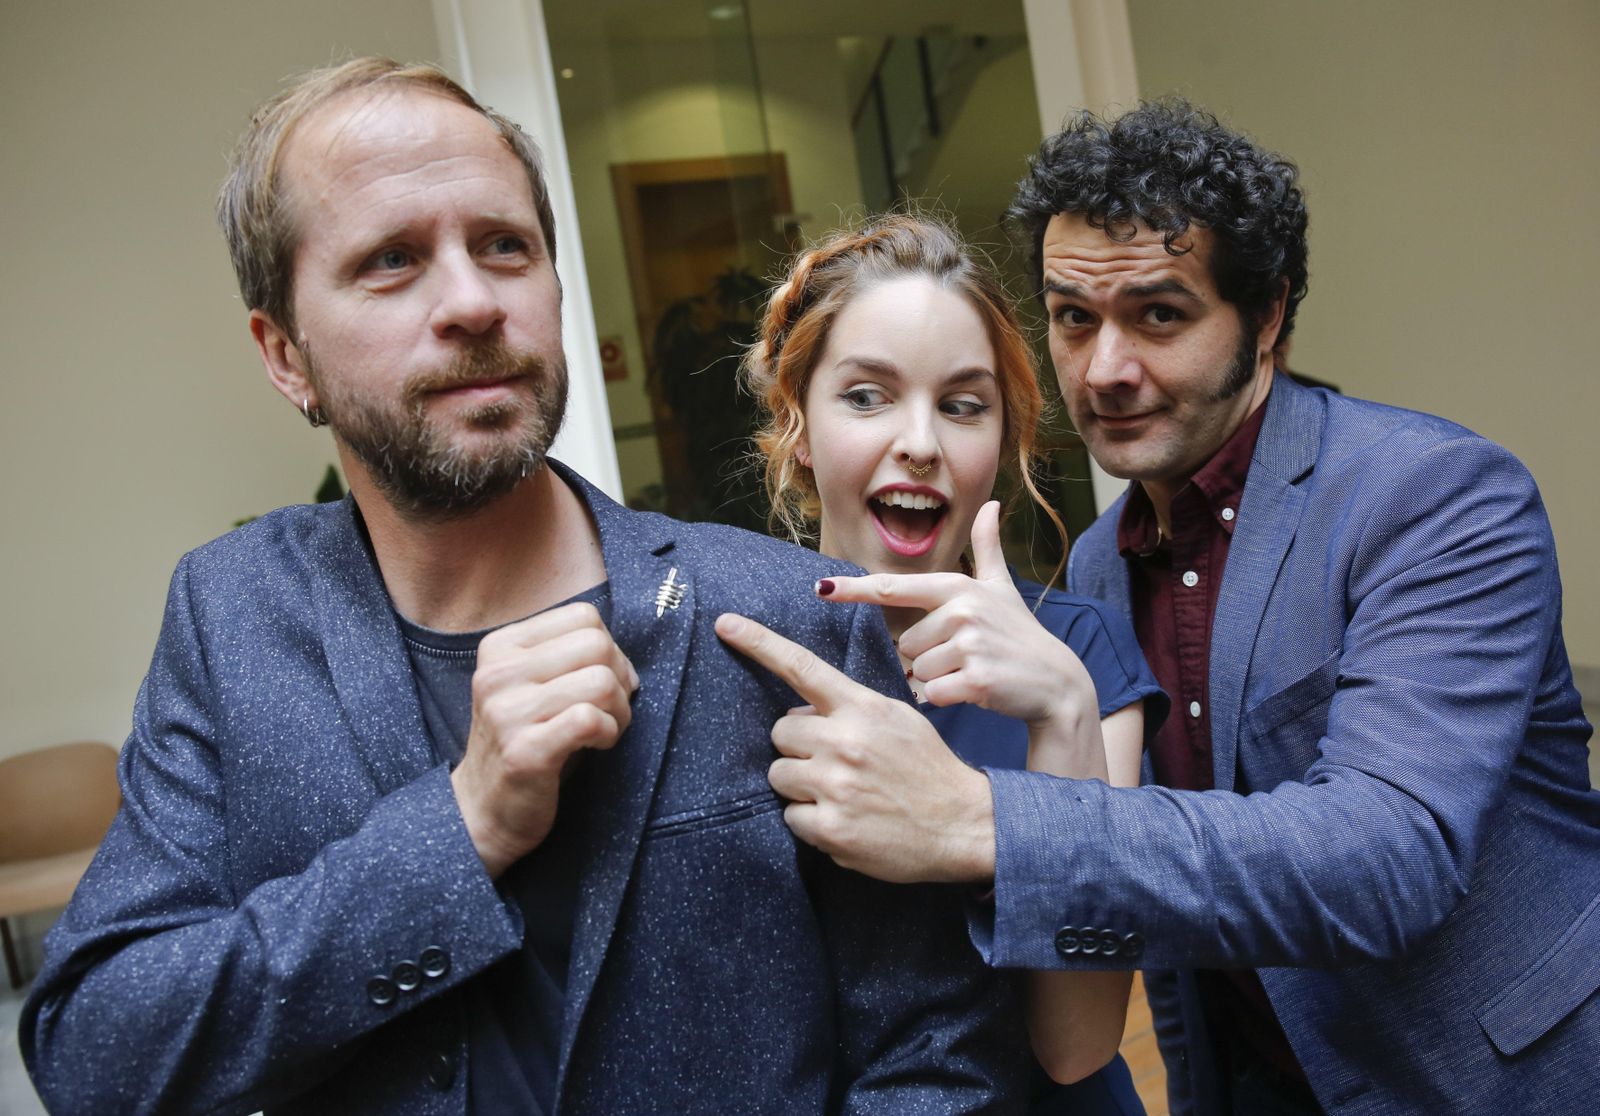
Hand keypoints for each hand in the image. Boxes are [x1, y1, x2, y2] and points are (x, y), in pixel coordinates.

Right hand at [452, 601, 638, 877]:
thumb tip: (621, 651)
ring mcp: (507, 712)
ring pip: (600, 680)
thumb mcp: (531, 684)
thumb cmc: (524, 740)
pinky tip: (597, 745)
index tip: (604, 680)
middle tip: (611, 708)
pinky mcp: (525, 751)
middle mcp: (498, 673)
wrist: (482, 809)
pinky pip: (591, 719)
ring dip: (619, 709)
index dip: (610, 649)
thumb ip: (566, 654)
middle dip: (620, 677)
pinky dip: (610, 732)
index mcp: (500, 646)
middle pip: (597, 644)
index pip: (583, 616)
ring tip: (606, 728)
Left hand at [714, 612, 994, 883]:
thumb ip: (849, 709)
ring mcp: (835, 786)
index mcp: (862, 708)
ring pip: (779, 775)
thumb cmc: (928, 768)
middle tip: (833, 762)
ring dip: (800, 785)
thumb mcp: (896, 719)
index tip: (725, 624)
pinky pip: (790, 818)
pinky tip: (845, 820)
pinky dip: (811, 821)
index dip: (759, 643)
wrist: (964, 824)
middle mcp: (844, 742)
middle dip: (798, 747)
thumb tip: (799, 715)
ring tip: (840, 793)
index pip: (802, 667)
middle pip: (779, 732)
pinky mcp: (830, 828)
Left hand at [819, 502, 1104, 774]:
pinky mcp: (975, 679)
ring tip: (968, 670)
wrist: (1057, 683)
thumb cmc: (1020, 635)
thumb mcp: (1003, 588)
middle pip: (904, 643)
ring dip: (935, 678)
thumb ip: (988, 547)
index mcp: (958, 588)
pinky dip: (946, 697)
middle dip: (925, 656)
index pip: (894, 587)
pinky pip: (933, 693)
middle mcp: (962, 610)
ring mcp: (970, 644)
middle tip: (961, 655)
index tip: (821, 589)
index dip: (855, 589)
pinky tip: (972, 690)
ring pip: (916, 670)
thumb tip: (990, 505)